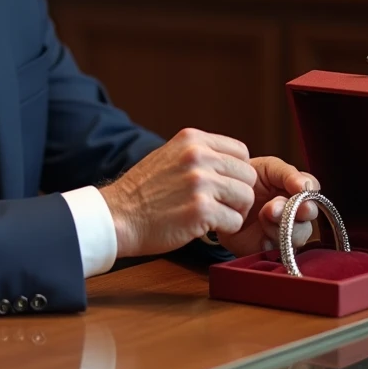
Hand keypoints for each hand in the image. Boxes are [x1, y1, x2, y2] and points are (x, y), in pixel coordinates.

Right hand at [99, 128, 256, 257]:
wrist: (118, 216)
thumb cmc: (143, 192)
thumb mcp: (169, 156)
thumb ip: (199, 154)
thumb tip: (233, 163)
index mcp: (192, 139)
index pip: (241, 152)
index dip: (236, 173)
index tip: (223, 186)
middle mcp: (198, 156)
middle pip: (248, 175)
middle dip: (238, 194)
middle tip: (220, 205)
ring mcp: (200, 182)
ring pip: (246, 198)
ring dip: (233, 212)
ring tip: (212, 216)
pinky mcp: (201, 210)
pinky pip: (235, 221)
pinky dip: (224, 229)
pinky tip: (205, 227)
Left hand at [216, 157, 319, 257]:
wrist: (220, 200)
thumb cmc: (245, 180)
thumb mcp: (266, 169)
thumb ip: (287, 174)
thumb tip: (307, 186)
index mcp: (295, 190)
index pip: (312, 191)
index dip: (309, 193)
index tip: (300, 189)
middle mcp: (295, 212)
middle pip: (309, 217)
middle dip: (294, 212)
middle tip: (273, 208)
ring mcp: (285, 232)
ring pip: (298, 236)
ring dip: (281, 227)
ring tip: (263, 216)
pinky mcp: (271, 249)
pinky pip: (280, 252)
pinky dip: (270, 244)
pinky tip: (261, 237)